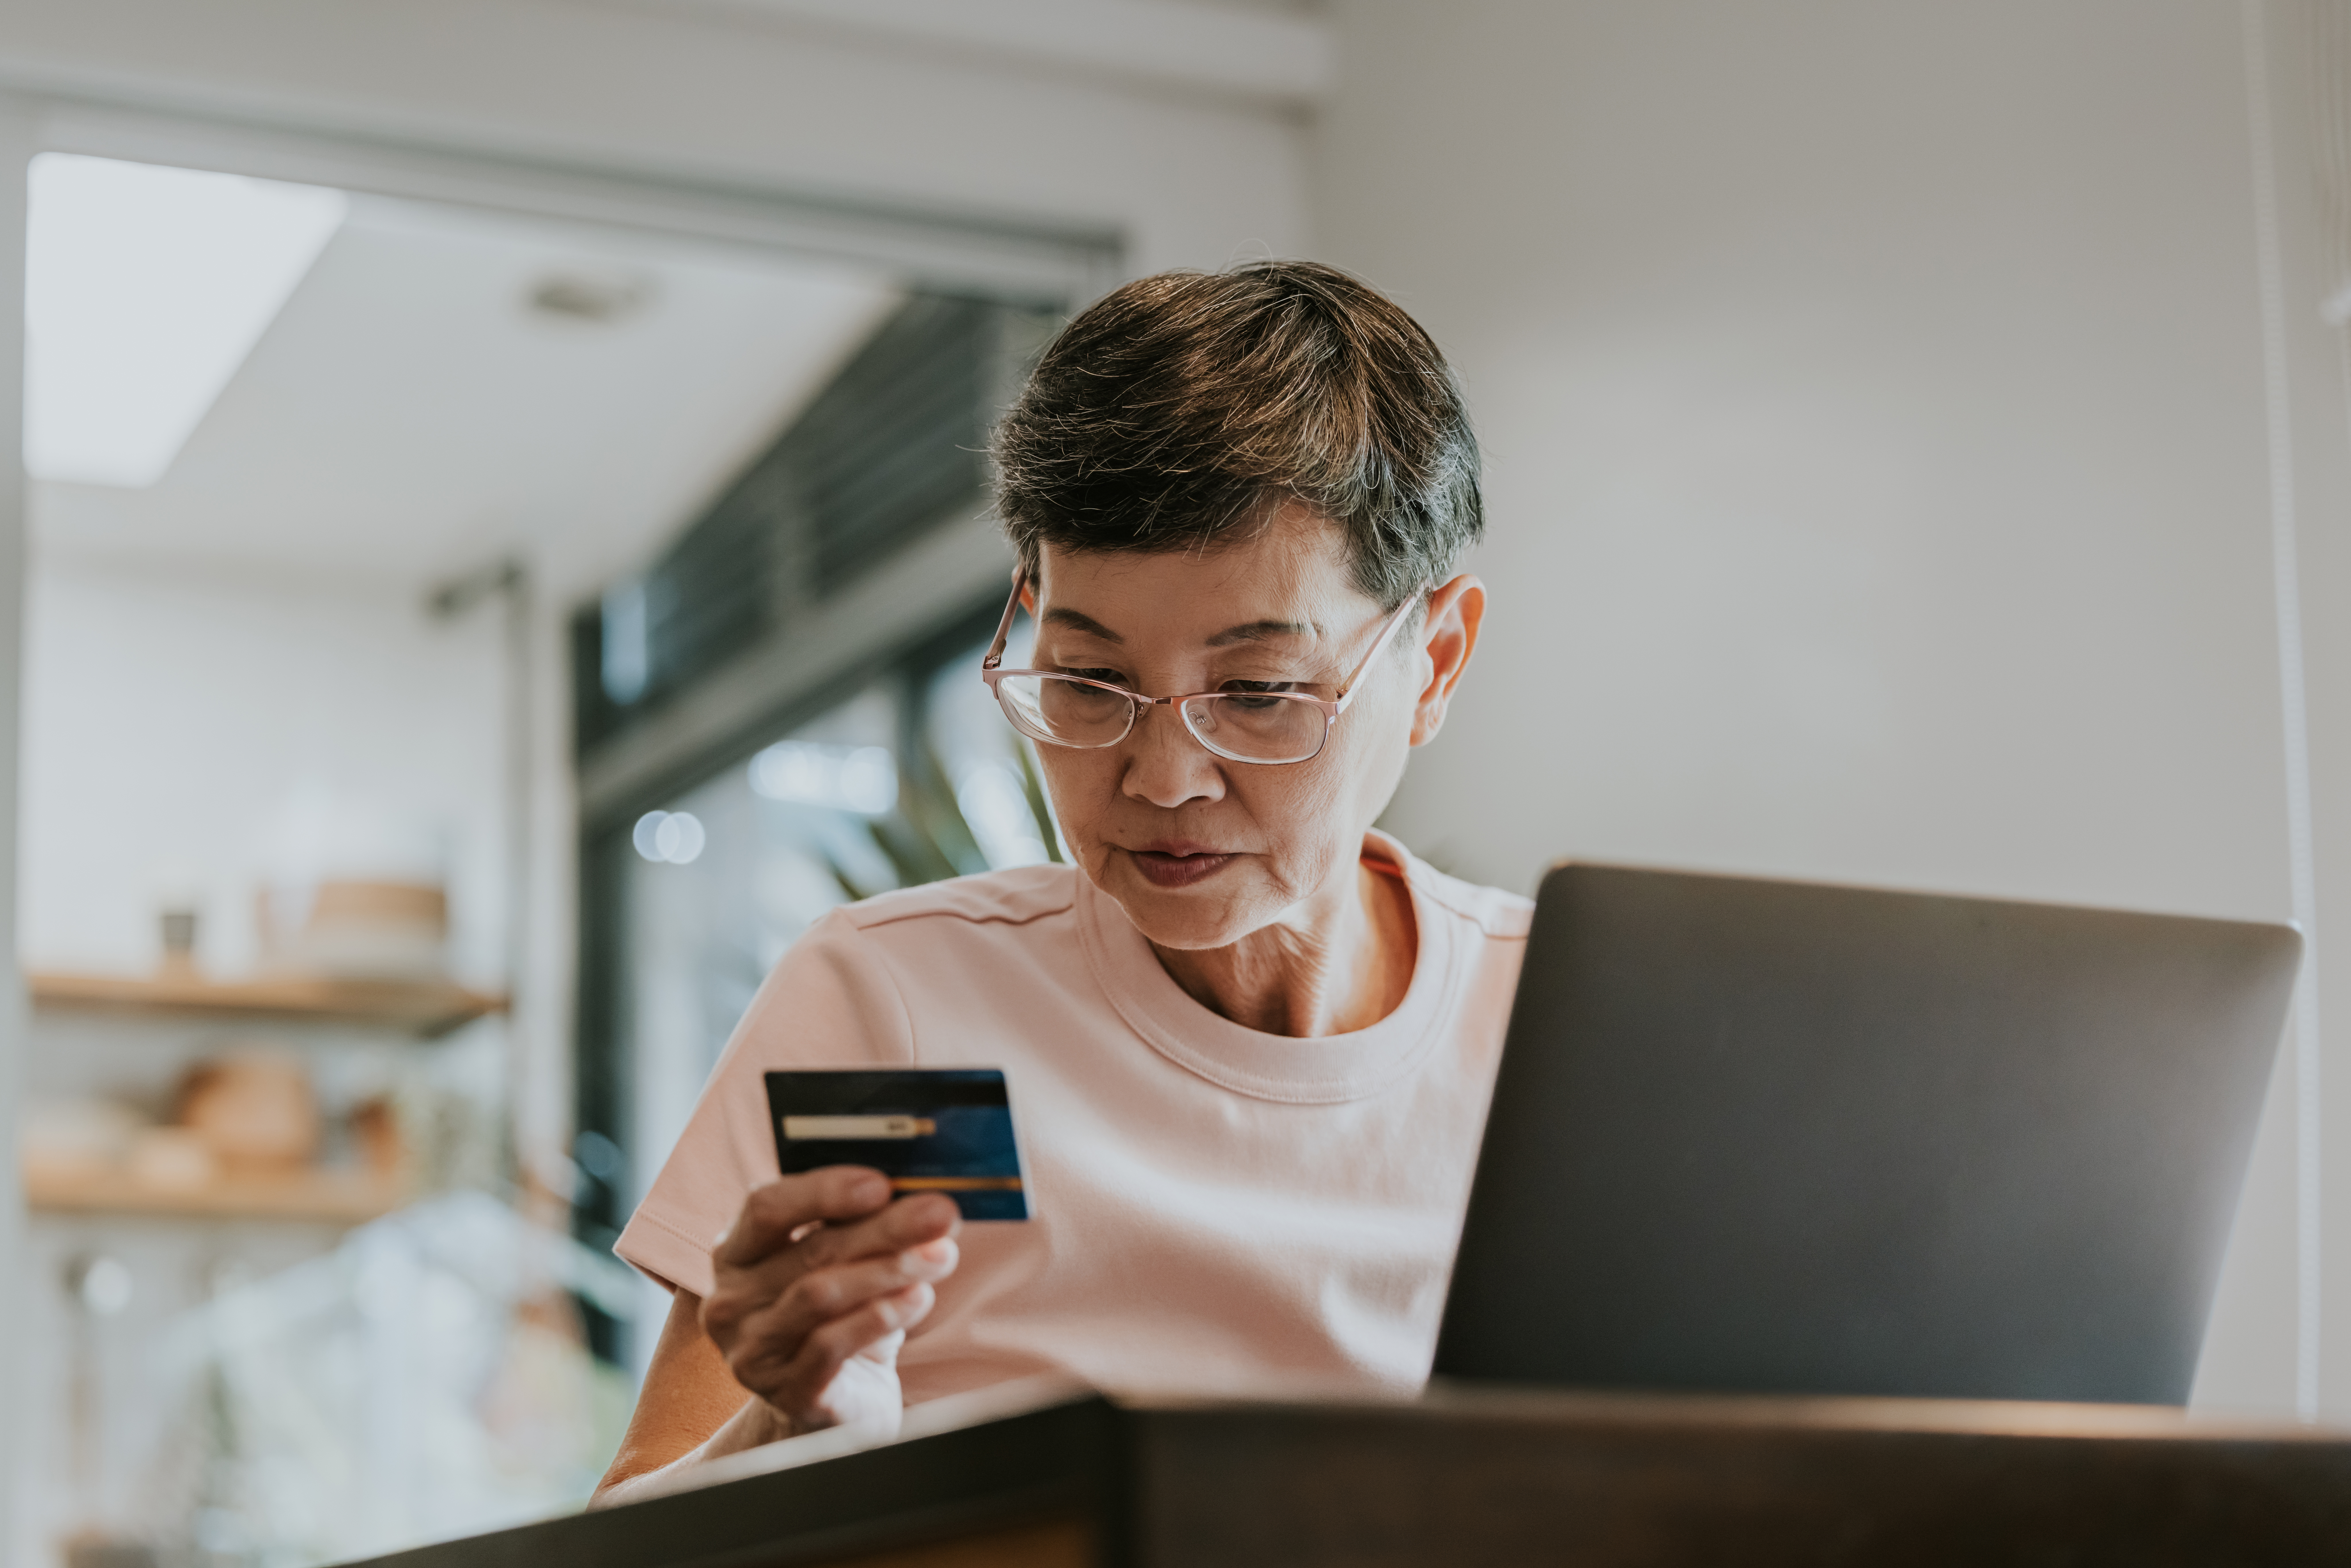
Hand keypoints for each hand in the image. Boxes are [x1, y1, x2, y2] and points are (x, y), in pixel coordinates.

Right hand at [700, 1167, 960, 1437]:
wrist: (839, 1398)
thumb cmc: (843, 1315)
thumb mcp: (846, 1262)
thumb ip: (863, 1224)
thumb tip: (922, 1196)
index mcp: (736, 1253)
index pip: (765, 1207)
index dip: (823, 1191)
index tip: (882, 1184)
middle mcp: (730, 1301)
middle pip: (811, 1250)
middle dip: (885, 1228)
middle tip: (940, 1214)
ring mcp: (752, 1351)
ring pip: (821, 1295)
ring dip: (890, 1269)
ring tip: (941, 1256)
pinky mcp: (785, 1392)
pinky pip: (831, 1345)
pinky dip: (880, 1317)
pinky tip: (918, 1298)